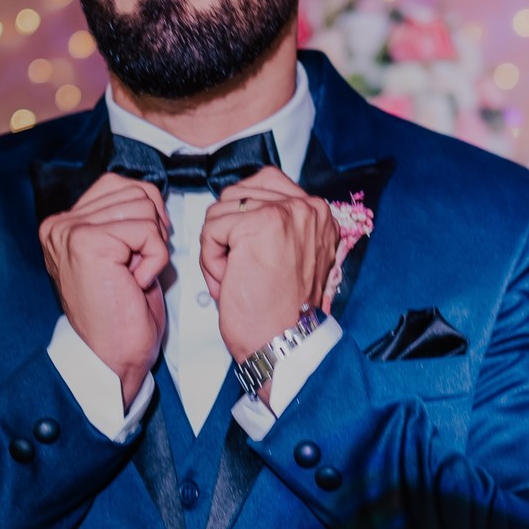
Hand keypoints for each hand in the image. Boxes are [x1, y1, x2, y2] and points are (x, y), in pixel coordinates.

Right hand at [40, 174, 169, 408]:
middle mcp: (61, 224)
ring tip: (133, 276)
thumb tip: (150, 194)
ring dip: (153, 246)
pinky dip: (155, 259)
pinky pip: (147, 231)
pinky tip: (135, 282)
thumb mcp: (122, 255)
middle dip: (152, 230)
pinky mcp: (87, 242)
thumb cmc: (120, 316)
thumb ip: (125, 219)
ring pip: (144, 207)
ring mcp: (70, 231)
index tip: (142, 251)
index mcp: (65, 225)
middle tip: (137, 268)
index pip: (119, 184)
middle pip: (136, 191)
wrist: (111, 359)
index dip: (147, 213)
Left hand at [199, 167, 338, 364]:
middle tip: (240, 271)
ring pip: (221, 211)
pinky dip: (210, 260)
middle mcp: (307, 207)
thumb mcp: (293, 258)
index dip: (241, 216)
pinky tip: (230, 281)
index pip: (264, 184)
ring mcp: (284, 212)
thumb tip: (241, 203)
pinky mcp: (257, 226)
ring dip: (218, 248)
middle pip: (237, 195)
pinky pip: (212, 230)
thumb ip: (279, 225)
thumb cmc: (282, 311)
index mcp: (318, 213)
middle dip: (227, 234)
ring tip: (237, 278)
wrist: (284, 345)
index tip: (245, 250)